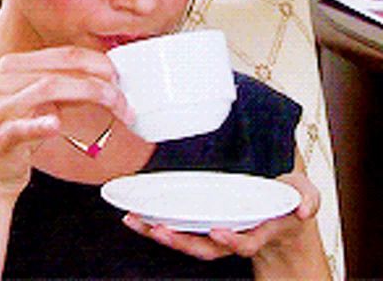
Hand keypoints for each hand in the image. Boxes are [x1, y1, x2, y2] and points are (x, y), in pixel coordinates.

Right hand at [0, 45, 133, 195]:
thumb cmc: (20, 132)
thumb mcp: (43, 101)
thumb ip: (68, 84)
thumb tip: (107, 75)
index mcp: (17, 65)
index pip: (65, 54)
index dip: (98, 61)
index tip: (119, 75)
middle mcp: (6, 80)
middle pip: (62, 69)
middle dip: (100, 81)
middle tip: (124, 97)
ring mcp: (1, 108)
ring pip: (49, 88)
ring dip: (90, 95)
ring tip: (115, 108)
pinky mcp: (0, 137)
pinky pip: (19, 127)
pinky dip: (39, 125)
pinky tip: (55, 125)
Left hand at [122, 169, 320, 261]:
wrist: (279, 211)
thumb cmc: (287, 202)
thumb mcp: (304, 195)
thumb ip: (307, 198)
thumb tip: (305, 208)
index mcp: (258, 229)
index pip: (245, 243)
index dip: (232, 241)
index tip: (217, 232)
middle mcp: (233, 235)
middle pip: (205, 248)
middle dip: (181, 242)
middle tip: (159, 230)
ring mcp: (215, 230)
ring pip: (186, 239)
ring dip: (160, 233)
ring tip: (136, 222)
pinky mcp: (201, 220)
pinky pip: (179, 226)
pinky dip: (156, 222)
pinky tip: (137, 215)